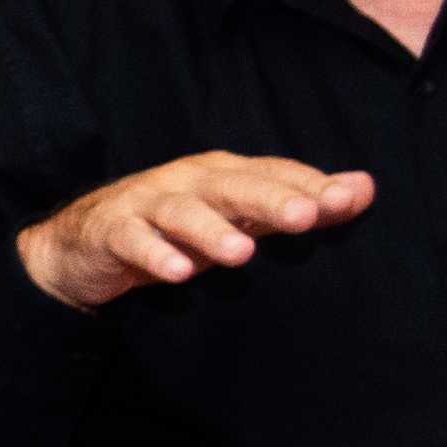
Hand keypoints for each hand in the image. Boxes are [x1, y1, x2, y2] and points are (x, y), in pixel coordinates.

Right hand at [18, 152, 374, 310]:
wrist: (82, 245)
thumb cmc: (173, 229)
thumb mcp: (239, 216)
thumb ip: (297, 203)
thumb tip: (364, 188)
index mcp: (223, 173)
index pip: (273, 172)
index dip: (309, 183)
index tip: (347, 201)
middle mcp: (188, 181)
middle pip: (234, 185)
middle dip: (270, 199)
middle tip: (306, 217)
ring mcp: (147, 204)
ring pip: (183, 212)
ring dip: (212, 230)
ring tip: (242, 253)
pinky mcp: (112, 232)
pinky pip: (134, 242)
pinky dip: (154, 256)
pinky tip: (177, 274)